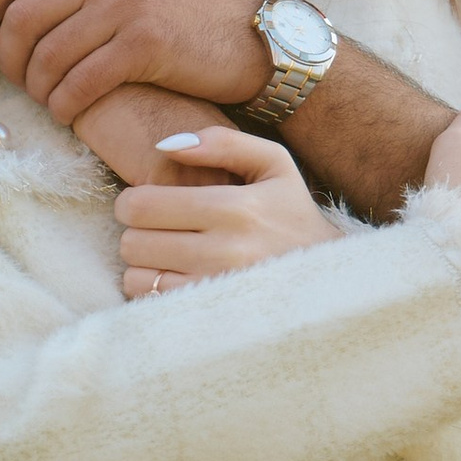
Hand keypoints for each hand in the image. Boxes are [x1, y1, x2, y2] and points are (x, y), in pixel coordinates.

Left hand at [0, 0, 268, 122]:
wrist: (251, 37)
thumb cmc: (177, 6)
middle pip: (20, 18)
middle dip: (6, 61)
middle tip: (16, 84)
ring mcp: (127, 2)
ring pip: (47, 57)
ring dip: (38, 91)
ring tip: (49, 101)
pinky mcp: (146, 42)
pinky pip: (81, 83)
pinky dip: (65, 107)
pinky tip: (69, 115)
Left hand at [112, 128, 334, 297]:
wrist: (327, 279)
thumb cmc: (291, 215)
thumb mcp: (273, 164)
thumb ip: (222, 143)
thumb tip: (165, 146)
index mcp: (235, 209)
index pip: (142, 204)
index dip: (133, 201)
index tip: (149, 202)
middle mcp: (224, 252)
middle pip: (132, 242)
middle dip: (137, 232)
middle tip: (159, 229)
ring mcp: (215, 291)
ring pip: (136, 276)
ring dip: (145, 264)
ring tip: (170, 254)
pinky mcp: (209, 318)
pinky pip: (150, 303)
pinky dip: (154, 289)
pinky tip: (178, 277)